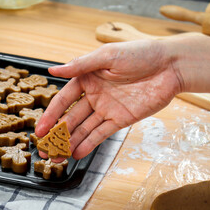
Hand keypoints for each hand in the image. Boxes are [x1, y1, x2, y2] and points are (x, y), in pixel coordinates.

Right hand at [35, 39, 182, 159]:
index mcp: (88, 77)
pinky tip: (77, 152)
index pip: (64, 99)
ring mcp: (107, 108)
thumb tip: (52, 70)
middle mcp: (95, 95)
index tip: (40, 130)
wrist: (169, 67)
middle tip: (45, 149)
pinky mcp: (121, 119)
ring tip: (58, 156)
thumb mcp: (108, 55)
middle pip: (71, 117)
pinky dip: (90, 143)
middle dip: (58, 133)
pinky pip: (102, 133)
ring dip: (71, 142)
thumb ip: (81, 65)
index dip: (51, 115)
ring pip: (84, 128)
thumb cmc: (140, 54)